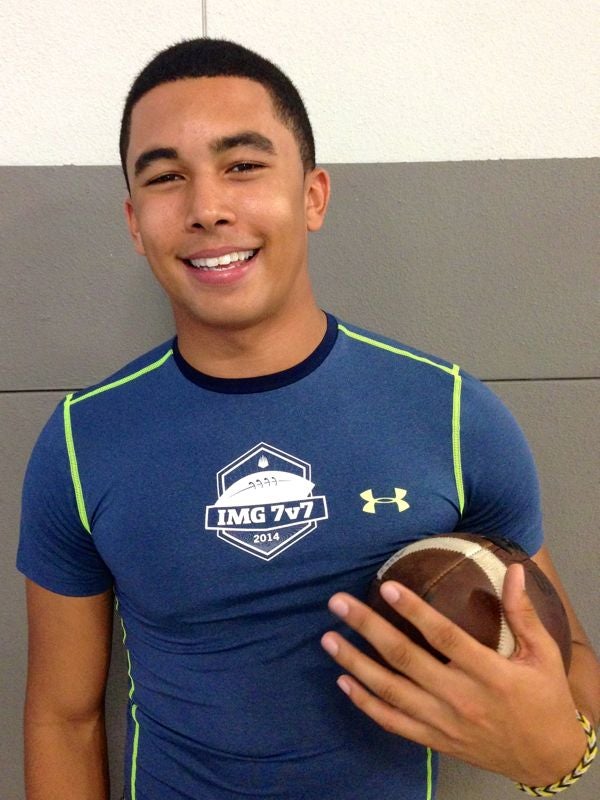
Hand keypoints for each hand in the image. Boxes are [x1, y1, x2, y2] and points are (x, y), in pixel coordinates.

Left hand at [321, 564, 585, 785]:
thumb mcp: (544, 654)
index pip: (444, 636)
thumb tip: (514, 570)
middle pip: (405, 659)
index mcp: (488, 672)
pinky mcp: (434, 740)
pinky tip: (343, 682)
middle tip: (338, 603)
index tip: (386, 587)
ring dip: (355, 663)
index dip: (414, 611)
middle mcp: (460, 698)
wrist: (546, 757)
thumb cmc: (544, 698)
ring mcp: (443, 723)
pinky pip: (392, 722)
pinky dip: (365, 703)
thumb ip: (522, 612)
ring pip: (389, 691)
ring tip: (327, 639)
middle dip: (367, 628)